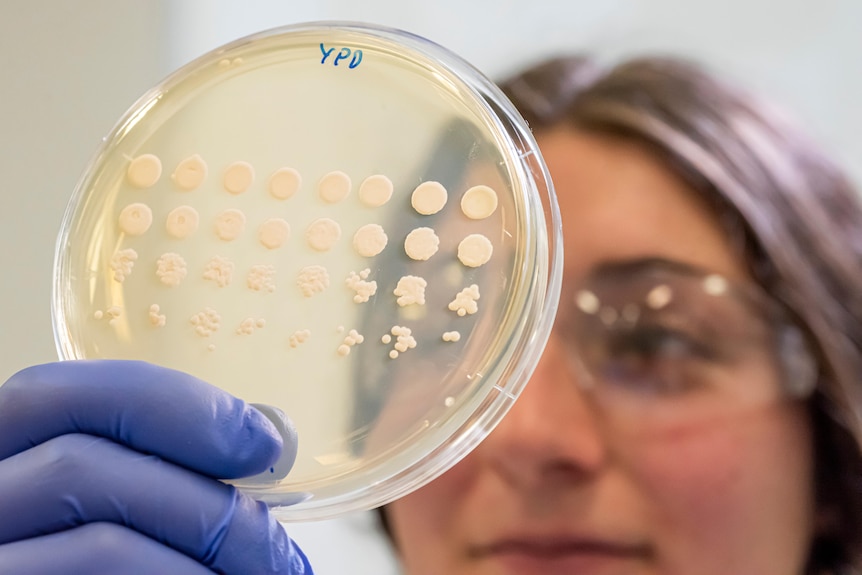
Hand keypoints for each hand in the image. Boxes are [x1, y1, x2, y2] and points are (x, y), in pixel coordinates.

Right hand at [0, 360, 312, 573]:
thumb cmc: (104, 564)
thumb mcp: (110, 512)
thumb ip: (153, 470)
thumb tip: (264, 432)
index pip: (50, 397)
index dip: (167, 404)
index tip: (261, 441)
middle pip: (79, 469)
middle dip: (207, 502)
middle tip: (276, 546)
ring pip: (102, 546)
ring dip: (212, 559)